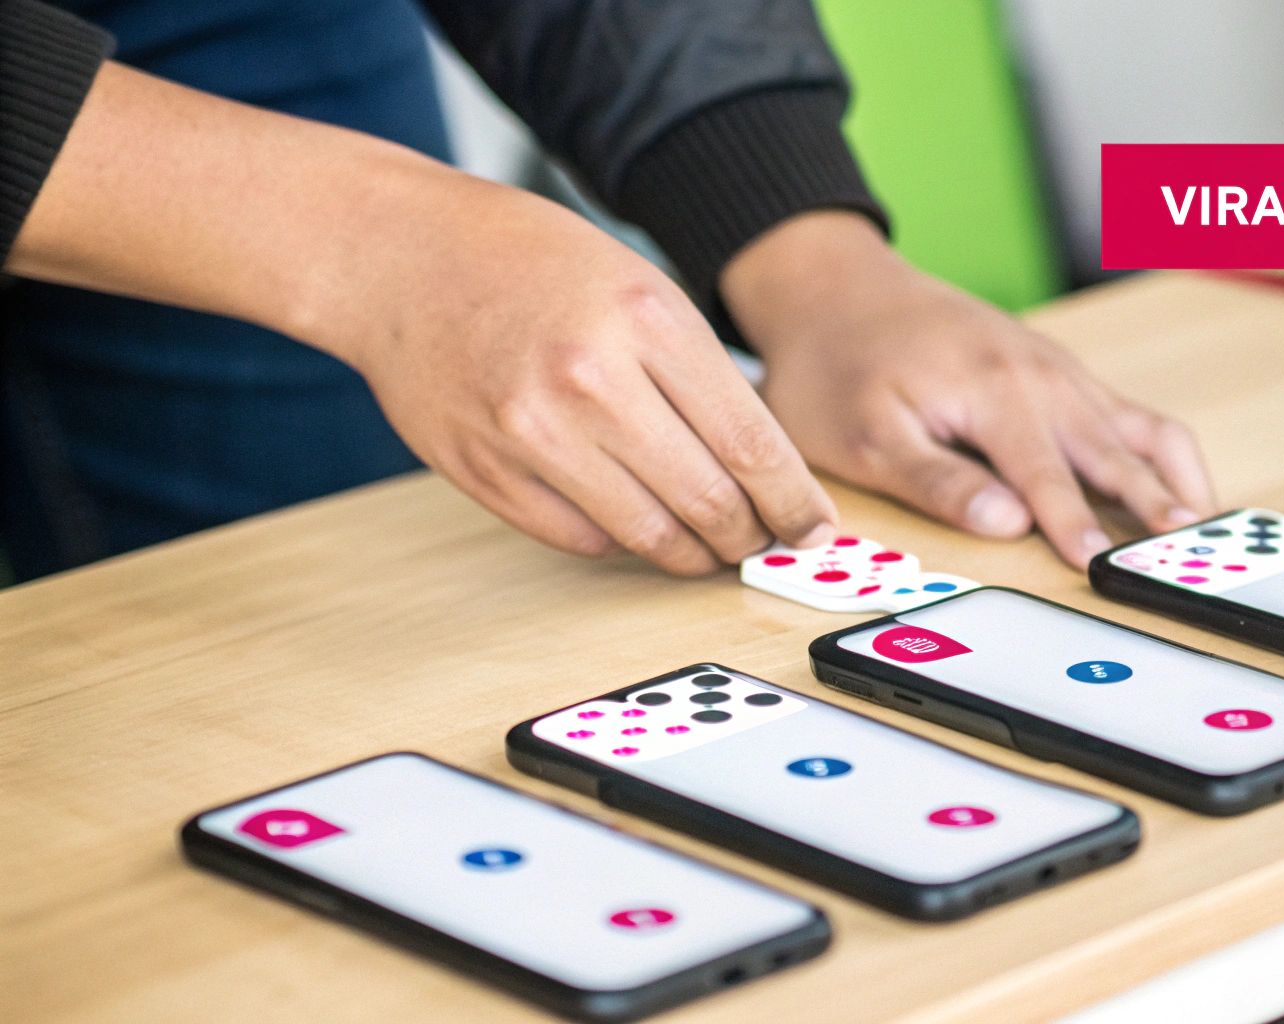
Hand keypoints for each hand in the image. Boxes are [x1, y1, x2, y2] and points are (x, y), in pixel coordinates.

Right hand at [11, 62, 837, 574]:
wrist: (398, 255)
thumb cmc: (530, 263)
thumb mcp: (639, 287)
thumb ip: (701, 374)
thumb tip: (765, 471)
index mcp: (648, 321)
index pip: (752, 445)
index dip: (793, 503)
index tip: (811, 528)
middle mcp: (592, 380)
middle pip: (709, 502)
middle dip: (749, 536)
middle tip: (763, 541)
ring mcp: (532, 433)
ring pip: (648, 535)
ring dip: (691, 554)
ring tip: (709, 546)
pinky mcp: (487, 473)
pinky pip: (582, 539)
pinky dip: (622, 542)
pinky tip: (636, 523)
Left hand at [722, 212, 1214, 567]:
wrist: (839, 287)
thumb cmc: (841, 365)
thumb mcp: (864, 435)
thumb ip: (938, 481)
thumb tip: (1006, 523)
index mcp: (994, 391)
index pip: (1048, 475)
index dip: (1078, 526)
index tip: (1108, 567)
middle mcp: (1040, 376)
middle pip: (1114, 451)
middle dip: (1155, 505)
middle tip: (1192, 557)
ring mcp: (1057, 369)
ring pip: (1139, 426)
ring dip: (1174, 478)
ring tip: (1203, 531)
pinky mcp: (1058, 370)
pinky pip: (1127, 411)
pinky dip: (1159, 451)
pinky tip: (1174, 488)